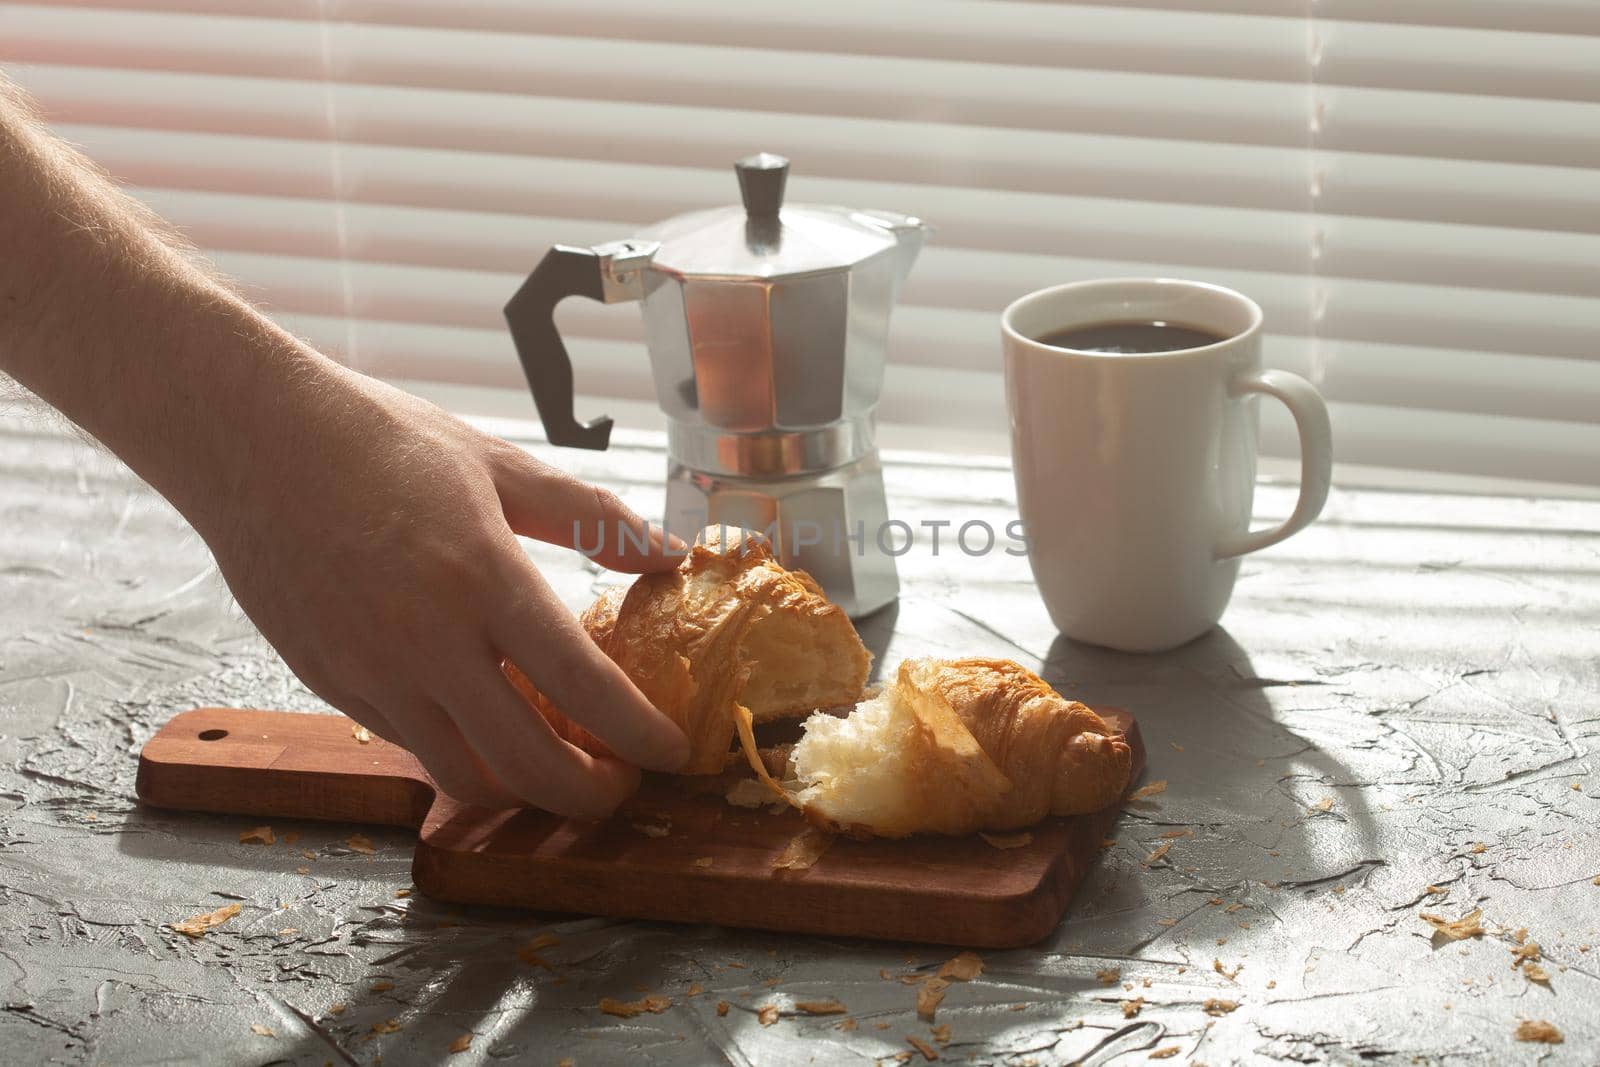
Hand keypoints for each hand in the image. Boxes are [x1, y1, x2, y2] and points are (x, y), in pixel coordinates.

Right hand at [187, 364, 689, 817]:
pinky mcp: (330, 683)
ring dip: (523, 791)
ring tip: (557, 763)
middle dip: (589, 795)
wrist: (250, 438)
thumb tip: (671, 556)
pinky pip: (410, 745)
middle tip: (620, 782)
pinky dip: (461, 754)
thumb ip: (592, 517)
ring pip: (462, 775)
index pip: (583, 687)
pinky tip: (485, 724)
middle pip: (527, 764)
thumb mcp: (499, 464)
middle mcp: (427, 641)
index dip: (640, 736)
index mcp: (484, 577)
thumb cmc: (382, 439)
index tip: (674, 755)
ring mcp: (371, 671)